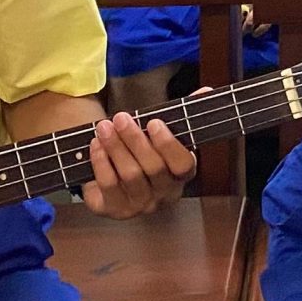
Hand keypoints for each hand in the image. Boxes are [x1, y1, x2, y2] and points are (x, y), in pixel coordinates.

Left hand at [80, 112, 195, 217]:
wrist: (115, 181)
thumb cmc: (143, 154)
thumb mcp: (161, 136)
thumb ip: (183, 115)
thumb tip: (206, 91)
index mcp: (181, 176)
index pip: (183, 165)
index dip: (169, 145)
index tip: (154, 122)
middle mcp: (164, 195)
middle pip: (153, 168)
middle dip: (135, 140)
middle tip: (121, 118)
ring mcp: (140, 205)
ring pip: (130, 175)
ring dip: (115, 147)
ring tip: (104, 127)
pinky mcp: (115, 209)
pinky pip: (109, 186)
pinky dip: (101, 162)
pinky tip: (96, 145)